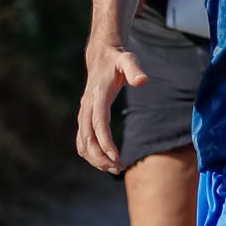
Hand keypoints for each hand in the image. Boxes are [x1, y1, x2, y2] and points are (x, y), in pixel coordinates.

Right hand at [74, 39, 149, 174]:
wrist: (100, 56)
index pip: (99, 123)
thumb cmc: (117, 60)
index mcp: (97, 95)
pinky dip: (90, 154)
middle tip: (119, 168)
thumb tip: (142, 81)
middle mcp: (87, 106)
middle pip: (88, 137)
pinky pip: (82, 140)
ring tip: (115, 168)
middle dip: (101, 156)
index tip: (115, 157)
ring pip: (83, 142)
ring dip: (95, 158)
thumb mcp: (128, 60)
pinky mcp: (84, 117)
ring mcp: (83, 113)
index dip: (105, 141)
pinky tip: (106, 160)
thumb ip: (134, 70)